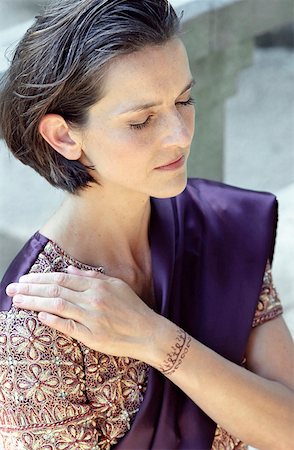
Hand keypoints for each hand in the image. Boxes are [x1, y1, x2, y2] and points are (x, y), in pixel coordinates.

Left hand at [6, 267, 161, 362]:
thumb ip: (92, 277)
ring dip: (34, 302)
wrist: (148, 332)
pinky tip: (38, 316)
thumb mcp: (116, 285)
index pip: (62, 279)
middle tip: (12, 288)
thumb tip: (70, 270)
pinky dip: (53, 320)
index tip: (24, 279)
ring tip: (17, 300)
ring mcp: (92, 318)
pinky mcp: (92, 336)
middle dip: (31, 288)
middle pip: (55, 290)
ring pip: (57, 306)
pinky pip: (68, 327)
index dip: (40, 278)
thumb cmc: (132, 308)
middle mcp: (93, 299)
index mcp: (97, 286)